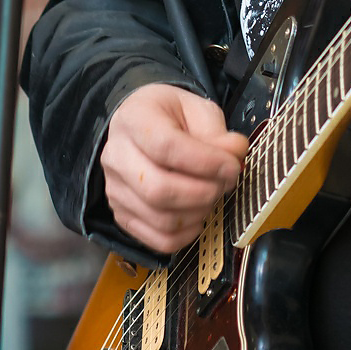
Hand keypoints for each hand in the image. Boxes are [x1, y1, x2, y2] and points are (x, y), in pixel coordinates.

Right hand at [100, 83, 246, 256]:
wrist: (142, 126)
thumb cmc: (170, 117)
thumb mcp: (196, 110)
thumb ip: (217, 132)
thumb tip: (235, 154)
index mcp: (133, 120)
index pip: (166, 147)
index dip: (206, 162)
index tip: (231, 166)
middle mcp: (116, 156)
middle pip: (159, 189)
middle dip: (204, 192)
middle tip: (226, 182)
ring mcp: (115, 190)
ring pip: (161, 219)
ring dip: (199, 212)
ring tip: (214, 194)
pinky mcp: (123, 215)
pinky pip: (158, 239)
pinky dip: (187, 234)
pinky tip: (199, 215)